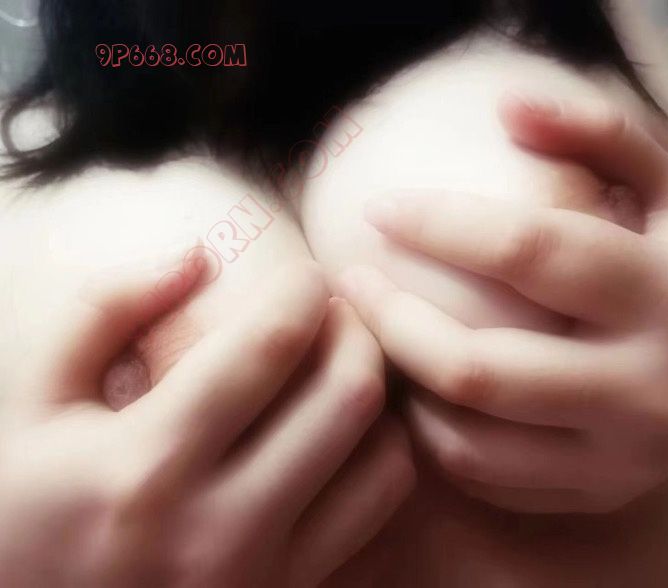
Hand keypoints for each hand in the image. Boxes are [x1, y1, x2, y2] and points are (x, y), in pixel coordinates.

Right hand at [0, 255, 413, 586]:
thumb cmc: (27, 512)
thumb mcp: (31, 403)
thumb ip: (101, 313)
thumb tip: (197, 259)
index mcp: (146, 464)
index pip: (269, 345)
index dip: (304, 290)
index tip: (304, 277)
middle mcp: (218, 526)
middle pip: (347, 395)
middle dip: (357, 331)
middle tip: (334, 314)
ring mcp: (265, 575)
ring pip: (381, 456)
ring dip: (375, 394)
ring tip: (339, 367)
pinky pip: (377, 513)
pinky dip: (380, 456)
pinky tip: (339, 432)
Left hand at [336, 96, 667, 513]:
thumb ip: (600, 134)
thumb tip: (507, 105)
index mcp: (666, 296)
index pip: (526, 252)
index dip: (437, 225)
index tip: (380, 209)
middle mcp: (647, 391)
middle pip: (475, 366)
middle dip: (391, 319)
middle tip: (354, 280)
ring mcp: (618, 459)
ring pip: (465, 437)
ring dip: (404, 382)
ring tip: (383, 332)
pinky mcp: (592, 494)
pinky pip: (479, 473)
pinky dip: (431, 428)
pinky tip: (423, 382)